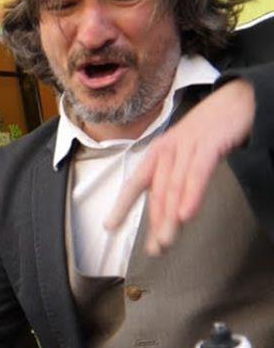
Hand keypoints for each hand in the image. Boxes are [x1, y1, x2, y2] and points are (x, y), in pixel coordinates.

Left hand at [105, 78, 255, 255]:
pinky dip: (191, 195)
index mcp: (159, 153)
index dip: (122, 205)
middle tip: (155, 249)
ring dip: (170, 217)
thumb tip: (170, 210)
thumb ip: (177, 177)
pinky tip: (186, 215)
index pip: (136, 182)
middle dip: (155, 223)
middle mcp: (168, 150)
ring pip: (174, 187)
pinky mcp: (209, 144)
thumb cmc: (211, 129)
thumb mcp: (187, 152)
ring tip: (166, 241)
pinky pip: (197, 173)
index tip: (110, 227)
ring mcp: (187, 146)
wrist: (238, 99)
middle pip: (158, 192)